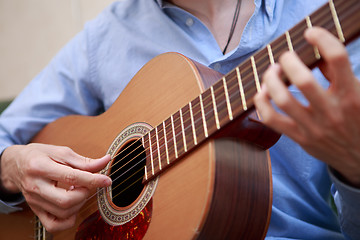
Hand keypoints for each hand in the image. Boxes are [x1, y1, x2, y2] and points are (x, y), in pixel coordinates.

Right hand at [0, 143, 111, 231]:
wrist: (16, 165)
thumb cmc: (40, 156)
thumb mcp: (61, 152)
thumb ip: (84, 161)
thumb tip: (105, 161)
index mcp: (40, 167)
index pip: (71, 177)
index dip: (93, 180)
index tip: (107, 180)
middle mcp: (35, 186)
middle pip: (66, 200)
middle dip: (84, 193)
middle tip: (87, 184)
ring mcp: (34, 201)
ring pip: (62, 212)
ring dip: (79, 204)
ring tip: (78, 191)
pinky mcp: (36, 210)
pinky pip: (54, 225)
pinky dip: (68, 219)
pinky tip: (72, 206)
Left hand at [254, 27, 359, 186]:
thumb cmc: (358, 120)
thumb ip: (339, 75)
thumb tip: (317, 55)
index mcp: (352, 96)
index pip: (337, 59)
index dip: (322, 39)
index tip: (311, 33)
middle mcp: (332, 112)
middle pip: (303, 80)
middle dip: (288, 61)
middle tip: (285, 56)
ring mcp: (314, 127)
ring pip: (282, 99)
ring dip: (271, 80)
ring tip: (272, 71)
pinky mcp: (300, 139)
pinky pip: (271, 120)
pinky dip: (261, 103)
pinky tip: (263, 93)